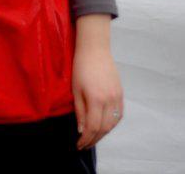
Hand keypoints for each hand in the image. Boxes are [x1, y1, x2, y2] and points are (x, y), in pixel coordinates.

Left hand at [73, 25, 123, 149]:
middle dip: (94, 139)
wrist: (95, 50)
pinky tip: (103, 127)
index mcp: (97, 99)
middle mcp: (110, 101)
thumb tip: (82, 130)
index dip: (86, 139)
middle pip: (104, 128)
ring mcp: (118, 98)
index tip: (78, 145)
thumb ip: (80, 111)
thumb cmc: (80, 67)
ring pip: (113, 124)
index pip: (93, 127)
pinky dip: (111, 124)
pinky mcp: (121, 94)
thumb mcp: (75, 89)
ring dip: (103, 134)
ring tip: (92, 139)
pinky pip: (119, 115)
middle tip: (84, 145)